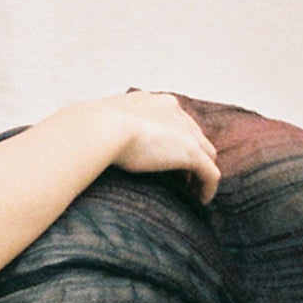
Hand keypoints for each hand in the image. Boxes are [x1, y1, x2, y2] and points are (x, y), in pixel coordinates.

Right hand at [99, 90, 220, 205]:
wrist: (102, 127)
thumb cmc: (93, 128)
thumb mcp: (104, 122)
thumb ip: (109, 128)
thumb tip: (94, 139)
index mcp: (154, 102)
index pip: (174, 121)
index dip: (174, 141)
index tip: (165, 159)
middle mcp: (174, 111)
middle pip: (194, 135)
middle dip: (191, 155)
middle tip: (182, 178)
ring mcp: (185, 131)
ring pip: (206, 154)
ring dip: (201, 172)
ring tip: (192, 191)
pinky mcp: (191, 152)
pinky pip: (210, 173)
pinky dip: (207, 188)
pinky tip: (200, 201)